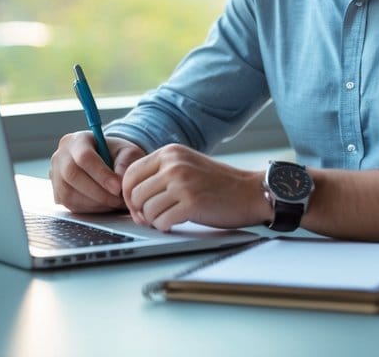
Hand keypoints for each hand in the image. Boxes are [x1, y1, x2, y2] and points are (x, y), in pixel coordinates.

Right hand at [50, 131, 144, 212]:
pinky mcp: (57, 193)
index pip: (84, 156)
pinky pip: (70, 205)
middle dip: (98, 192)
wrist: (105, 162)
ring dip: (95, 203)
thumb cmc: (115, 155)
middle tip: (118, 199)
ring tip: (114, 202)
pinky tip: (104, 204)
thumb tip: (121, 177)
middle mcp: (61, 156)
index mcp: (77, 140)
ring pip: (69, 193)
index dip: (101, 174)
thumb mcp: (127, 151)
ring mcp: (56, 175)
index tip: (118, 187)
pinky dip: (90, 208)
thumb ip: (127, 160)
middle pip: (72, 175)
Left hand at [122, 144, 269, 230]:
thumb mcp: (186, 165)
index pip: (130, 174)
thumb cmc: (218, 183)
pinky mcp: (191, 203)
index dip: (127, 195)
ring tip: (169, 217)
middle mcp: (173, 164)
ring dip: (154, 220)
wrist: (250, 192)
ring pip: (146, 210)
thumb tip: (130, 194)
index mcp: (170, 152)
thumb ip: (160, 172)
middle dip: (139, 211)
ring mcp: (182, 183)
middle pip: (134, 194)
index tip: (136, 206)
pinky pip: (161, 221)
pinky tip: (176, 222)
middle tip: (150, 218)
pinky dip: (165, 226)